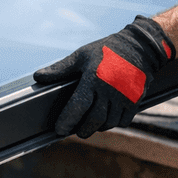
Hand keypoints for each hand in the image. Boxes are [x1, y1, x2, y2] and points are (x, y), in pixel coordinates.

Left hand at [34, 16, 174, 137]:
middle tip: (75, 130)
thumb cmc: (107, 50)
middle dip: (82, 129)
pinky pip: (123, 121)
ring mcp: (125, 97)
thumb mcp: (82, 55)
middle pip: (94, 120)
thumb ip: (60, 69)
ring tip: (89, 125)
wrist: (140, 46)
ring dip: (97, 127)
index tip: (59, 129)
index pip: (77, 107)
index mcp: (94, 78)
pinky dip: (113, 123)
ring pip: (109, 123)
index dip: (67, 121)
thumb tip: (38, 77)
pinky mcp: (136, 100)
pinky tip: (106, 119)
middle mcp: (110, 90)